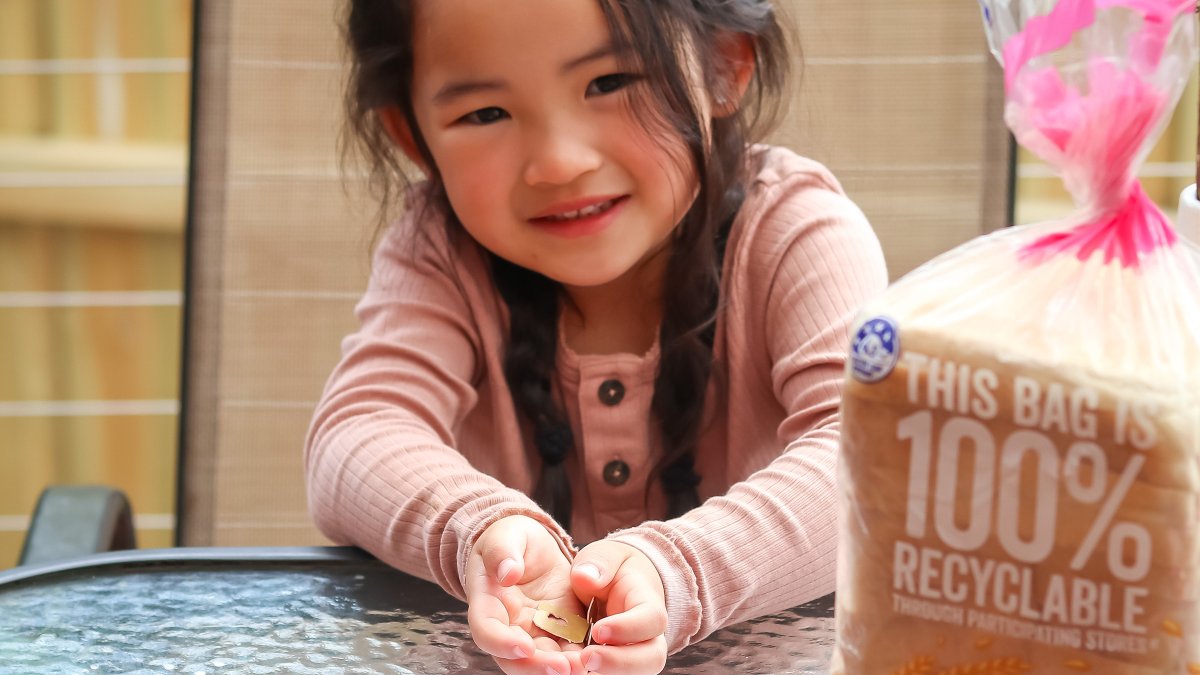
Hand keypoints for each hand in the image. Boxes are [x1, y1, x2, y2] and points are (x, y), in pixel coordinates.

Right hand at [465, 515, 584, 674]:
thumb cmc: (510, 539)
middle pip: (513, 659)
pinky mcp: (559, 630)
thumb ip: (503, 552)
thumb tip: (507, 573)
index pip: (487, 631)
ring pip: (541, 660)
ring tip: (583, 667)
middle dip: (536, 667)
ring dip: (560, 668)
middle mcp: (509, 625)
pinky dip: (579, 658)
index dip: (502, 643)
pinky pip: (566, 649)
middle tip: (562, 668)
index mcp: (488, 603)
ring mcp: (534, 631)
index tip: (524, 646)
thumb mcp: (505, 535)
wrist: (530, 546)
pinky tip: (595, 658)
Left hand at [571, 541, 667, 674]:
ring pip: (635, 672)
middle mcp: (649, 634)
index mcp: (648, 602)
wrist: (621, 584)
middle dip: (620, 662)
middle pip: (651, 657)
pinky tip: (573, 669)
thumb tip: (587, 577)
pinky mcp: (619, 663)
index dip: (628, 628)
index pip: (651, 620)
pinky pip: (613, 673)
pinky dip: (598, 673)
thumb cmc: (613, 568)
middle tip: (586, 658)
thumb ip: (600, 562)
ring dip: (609, 672)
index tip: (598, 630)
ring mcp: (637, 653)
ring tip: (577, 667)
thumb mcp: (607, 555)